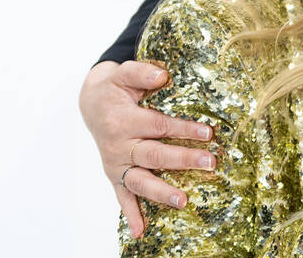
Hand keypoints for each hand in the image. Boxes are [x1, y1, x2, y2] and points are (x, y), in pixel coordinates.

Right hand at [79, 61, 215, 237]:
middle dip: (183, 160)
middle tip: (211, 163)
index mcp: (124, 120)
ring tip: (184, 202)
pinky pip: (121, 196)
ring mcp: (116, 163)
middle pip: (155, 155)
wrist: (91, 103)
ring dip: (162, 193)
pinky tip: (140, 231)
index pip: (160, 126)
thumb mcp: (124, 73)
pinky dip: (130, 213)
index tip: (209, 132)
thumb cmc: (114, 87)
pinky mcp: (114, 174)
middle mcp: (119, 145)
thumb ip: (142, 72)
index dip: (184, 129)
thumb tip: (162, 75)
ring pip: (140, 181)